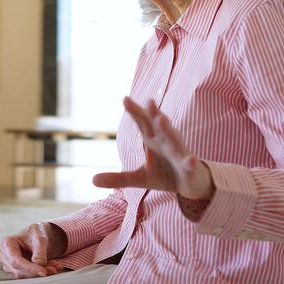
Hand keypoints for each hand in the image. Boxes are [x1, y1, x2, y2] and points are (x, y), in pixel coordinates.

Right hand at [0, 222, 66, 278]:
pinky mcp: (16, 270)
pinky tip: (51, 267)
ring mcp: (9, 264)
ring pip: (25, 275)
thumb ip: (40, 251)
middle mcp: (4, 256)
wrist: (38, 235)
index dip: (30, 268)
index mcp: (6, 244)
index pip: (16, 261)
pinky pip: (29, 276)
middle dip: (37, 271)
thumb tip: (40, 265)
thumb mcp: (40, 237)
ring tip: (55, 266)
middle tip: (54, 268)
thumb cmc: (36, 233)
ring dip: (41, 272)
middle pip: (19, 271)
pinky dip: (41, 272)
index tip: (43, 271)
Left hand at [93, 97, 214, 199]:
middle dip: (153, 113)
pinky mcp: (190, 167)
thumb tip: (92, 180)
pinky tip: (192, 159)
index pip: (142, 123)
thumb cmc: (165, 174)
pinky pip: (190, 163)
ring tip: (162, 119)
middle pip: (159, 126)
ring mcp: (179, 153)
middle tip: (148, 101)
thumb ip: (117, 178)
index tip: (125, 99)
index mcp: (153, 140)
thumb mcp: (139, 178)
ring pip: (174, 140)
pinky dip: (190, 161)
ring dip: (169, 129)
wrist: (191, 184)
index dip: (135, 112)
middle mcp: (166, 142)